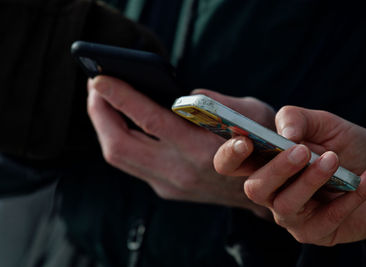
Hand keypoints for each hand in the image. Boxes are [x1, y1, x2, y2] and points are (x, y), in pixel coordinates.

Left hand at [87, 76, 275, 217]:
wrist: (267, 188)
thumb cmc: (262, 142)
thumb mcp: (250, 112)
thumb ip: (213, 100)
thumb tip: (179, 93)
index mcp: (204, 150)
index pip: (152, 122)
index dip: (122, 98)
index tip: (99, 78)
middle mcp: (181, 172)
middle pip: (121, 145)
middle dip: (100, 113)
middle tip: (95, 86)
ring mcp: (171, 185)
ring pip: (120, 157)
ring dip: (104, 126)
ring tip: (101, 99)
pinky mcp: (166, 189)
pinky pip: (130, 162)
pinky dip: (119, 137)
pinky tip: (120, 120)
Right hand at [214, 105, 365, 245]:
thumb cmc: (347, 148)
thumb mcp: (325, 124)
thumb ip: (298, 119)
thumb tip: (285, 134)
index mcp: (265, 162)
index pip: (231, 163)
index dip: (229, 155)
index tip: (244, 141)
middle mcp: (271, 190)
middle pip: (254, 187)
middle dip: (276, 169)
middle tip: (301, 150)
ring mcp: (290, 214)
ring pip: (286, 204)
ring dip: (310, 181)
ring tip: (333, 160)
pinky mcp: (314, 232)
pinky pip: (327, 218)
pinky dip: (350, 196)